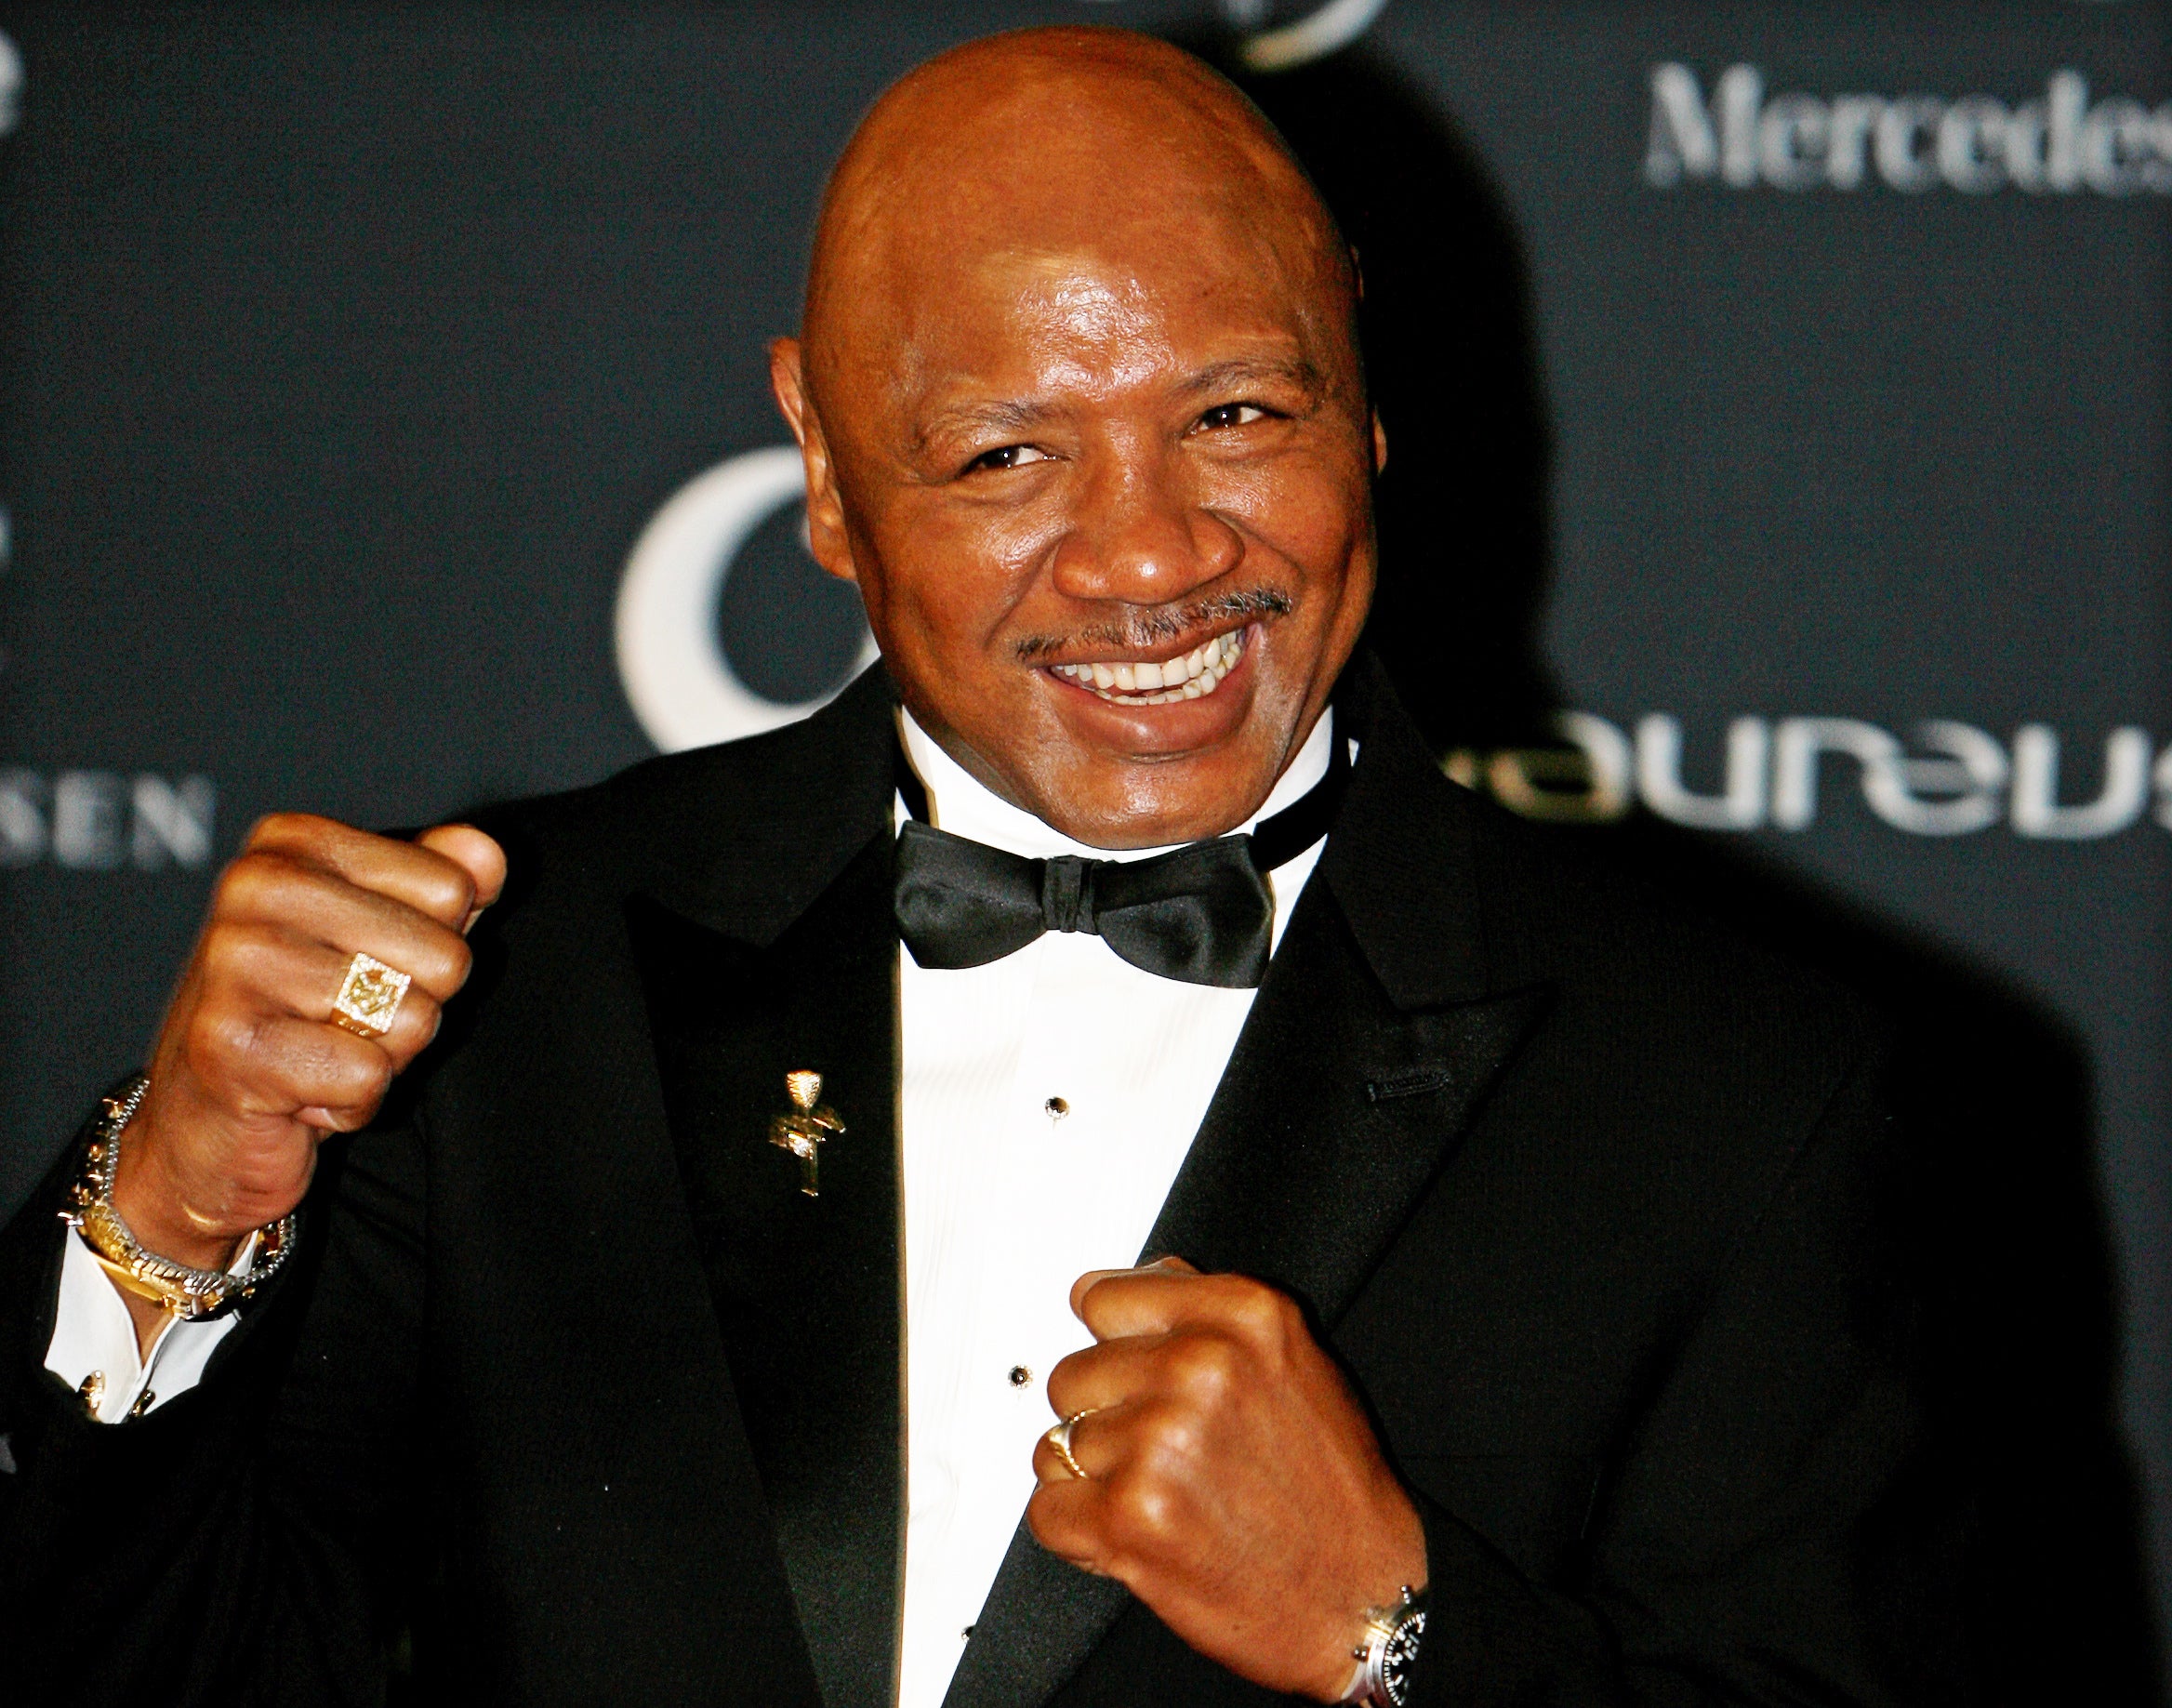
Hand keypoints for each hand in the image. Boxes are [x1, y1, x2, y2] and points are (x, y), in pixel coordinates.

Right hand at [111, 815, 504, 1293]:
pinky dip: (351, 1104)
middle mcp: (254, 886)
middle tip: (340, 1024)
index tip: (363, 967)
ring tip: (316, 1053)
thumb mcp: (383, 935)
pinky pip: (368, 1076)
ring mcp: (234, 963)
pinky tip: (298, 1095)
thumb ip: (440, 884)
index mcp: (293, 843)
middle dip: (413, 1009)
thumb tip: (487, 855)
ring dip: (381, 1059)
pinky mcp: (228, 1043)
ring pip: (412, 1019)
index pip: (454, 889)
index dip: (430, 949)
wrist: (202, 1126)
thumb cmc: (302, 1019)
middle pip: (445, 957)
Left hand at [1028, 1258, 1426, 1701]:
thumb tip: (1135, 1282)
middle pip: (1072, 1375)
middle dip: (1103, 1419)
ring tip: (1162, 1499)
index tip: (1124, 1370)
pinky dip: (1080, 1532)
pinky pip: (1047, 1509)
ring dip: (1094, 1481)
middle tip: (1160, 1456)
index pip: (1102, 1299)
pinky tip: (1137, 1534)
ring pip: (1056, 1446)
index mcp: (1243, 1316)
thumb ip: (1212, 1316)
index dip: (1109, 1344)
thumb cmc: (1335, 1491)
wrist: (1365, 1597)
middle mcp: (1201, 1367)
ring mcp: (1160, 1441)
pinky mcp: (1130, 1517)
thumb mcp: (1296, 1363)